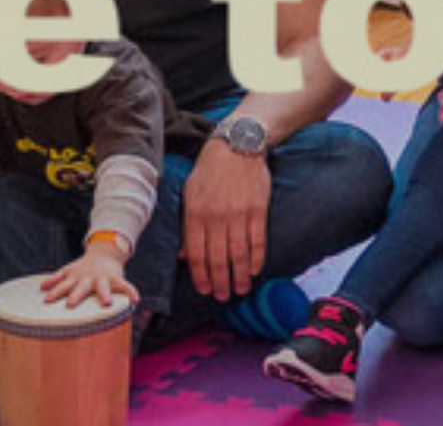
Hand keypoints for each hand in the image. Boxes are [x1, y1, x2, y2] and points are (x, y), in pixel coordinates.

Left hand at [43, 240, 137, 308]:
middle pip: (81, 287)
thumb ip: (56, 279)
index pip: (63, 285)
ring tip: (106, 303)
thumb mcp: (69, 270)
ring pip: (103, 287)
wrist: (104, 252)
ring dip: (105, 294)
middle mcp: (88, 278)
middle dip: (76, 296)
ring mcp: (102, 278)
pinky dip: (131, 292)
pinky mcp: (115, 278)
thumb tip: (41, 288)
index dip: (55, 292)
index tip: (47, 300)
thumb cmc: (83, 267)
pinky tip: (135, 300)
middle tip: (70, 305)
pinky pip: (124, 285)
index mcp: (76, 277)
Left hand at [181, 139, 270, 299]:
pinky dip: (257, 258)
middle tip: (223, 296)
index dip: (201, 275)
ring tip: (240, 289)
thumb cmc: (210, 171)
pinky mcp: (258, 209)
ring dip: (239, 275)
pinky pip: (257, 240)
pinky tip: (255, 270)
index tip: (205, 289)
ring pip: (238, 253)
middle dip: (220, 281)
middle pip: (218, 258)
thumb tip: (184, 256)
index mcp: (196, 213)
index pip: (197, 253)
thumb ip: (188, 226)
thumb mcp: (190, 193)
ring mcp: (239, 214)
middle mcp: (217, 216)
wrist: (237, 146)